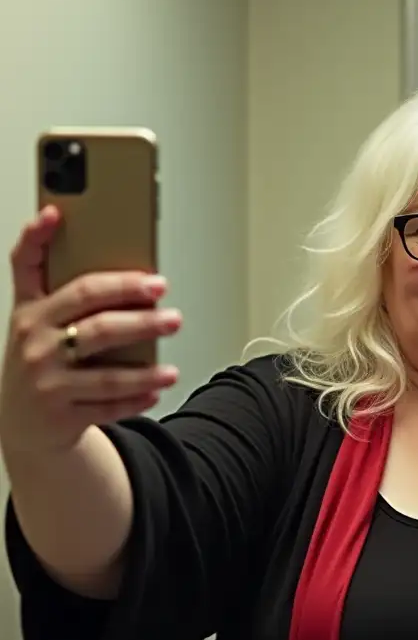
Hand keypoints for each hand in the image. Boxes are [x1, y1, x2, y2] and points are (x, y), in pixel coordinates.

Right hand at [0, 207, 181, 458]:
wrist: (23, 425)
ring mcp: (46, 381)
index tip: (56, 214)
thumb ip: (69, 296)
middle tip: (168, 308)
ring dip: (146, 368)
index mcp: (30, 311)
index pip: (26, 265)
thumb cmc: (43, 362)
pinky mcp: (62, 415)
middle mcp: (34, 343)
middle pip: (93, 319)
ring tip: (172, 364)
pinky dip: (137, 397)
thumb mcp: (42, 325)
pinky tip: (158, 387)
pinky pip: (109, 404)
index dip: (37, 237)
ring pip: (106, 371)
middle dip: (136, 312)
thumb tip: (129, 276)